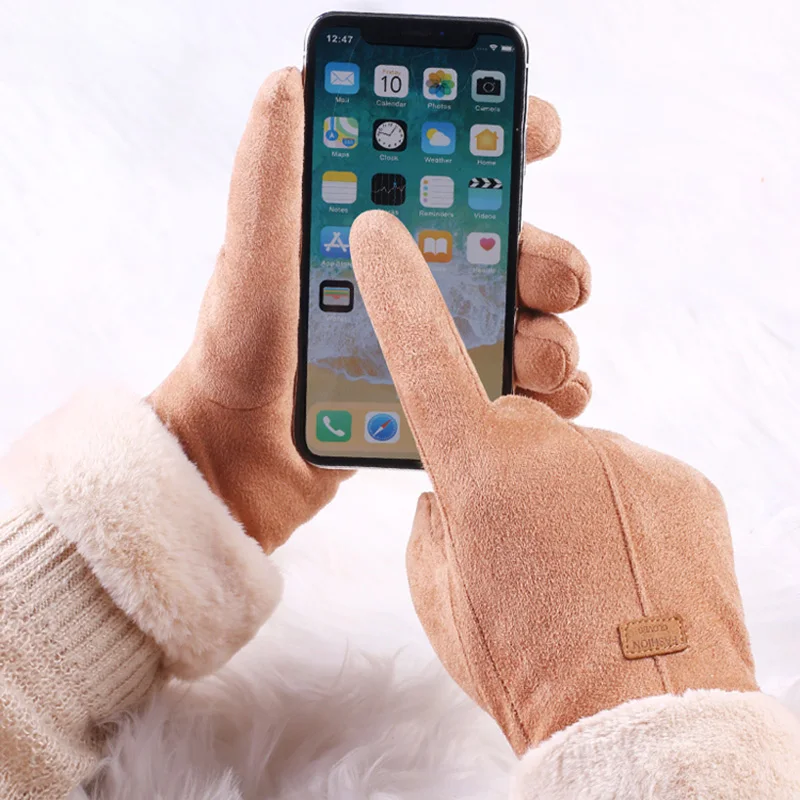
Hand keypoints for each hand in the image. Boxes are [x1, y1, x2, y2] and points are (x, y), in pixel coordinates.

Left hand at [149, 67, 591, 552]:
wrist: (239, 461)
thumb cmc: (237, 355)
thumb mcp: (253, 262)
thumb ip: (269, 181)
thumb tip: (288, 82)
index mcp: (390, 241)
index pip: (465, 176)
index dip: (510, 142)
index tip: (541, 135)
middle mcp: (427, 288)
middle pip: (523, 256)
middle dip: (548, 262)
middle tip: (541, 282)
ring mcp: (447, 349)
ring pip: (539, 326)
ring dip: (552, 338)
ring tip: (529, 364)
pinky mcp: (457, 408)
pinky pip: (529, 395)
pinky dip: (555, 394)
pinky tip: (549, 400)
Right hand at [349, 210, 756, 753]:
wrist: (640, 718)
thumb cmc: (523, 664)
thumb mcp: (442, 592)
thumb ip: (439, 519)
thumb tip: (454, 491)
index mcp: (475, 473)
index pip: (423, 358)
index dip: (399, 291)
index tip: (382, 231)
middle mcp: (551, 447)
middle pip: (511, 423)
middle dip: (505, 465)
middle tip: (520, 536)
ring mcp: (623, 458)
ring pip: (573, 455)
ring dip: (564, 496)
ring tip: (577, 566)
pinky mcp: (679, 478)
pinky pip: (627, 476)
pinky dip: (617, 511)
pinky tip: (620, 565)